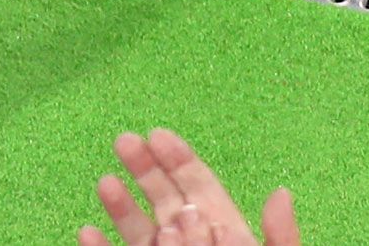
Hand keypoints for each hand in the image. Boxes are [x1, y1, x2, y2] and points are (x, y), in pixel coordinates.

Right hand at [81, 129, 298, 245]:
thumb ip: (280, 241)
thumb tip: (281, 191)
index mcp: (231, 242)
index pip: (203, 192)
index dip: (181, 162)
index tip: (158, 135)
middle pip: (167, 203)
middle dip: (146, 170)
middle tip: (125, 141)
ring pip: (140, 235)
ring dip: (122, 208)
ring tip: (106, 182)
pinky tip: (87, 233)